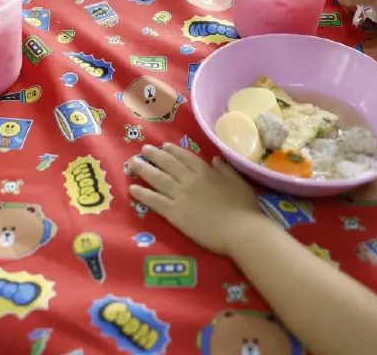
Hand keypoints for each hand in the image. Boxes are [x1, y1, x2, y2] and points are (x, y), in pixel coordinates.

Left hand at [128, 144, 259, 256]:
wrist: (240, 230)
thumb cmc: (244, 207)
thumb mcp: (238, 181)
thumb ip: (225, 169)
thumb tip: (215, 159)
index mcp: (205, 171)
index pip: (185, 157)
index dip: (172, 150)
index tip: (164, 146)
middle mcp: (189, 179)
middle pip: (167, 164)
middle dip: (154, 156)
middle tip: (143, 150)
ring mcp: (180, 195)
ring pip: (157, 179)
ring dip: (143, 169)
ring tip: (132, 163)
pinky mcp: (174, 213)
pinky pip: (154, 201)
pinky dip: (142, 194)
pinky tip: (132, 189)